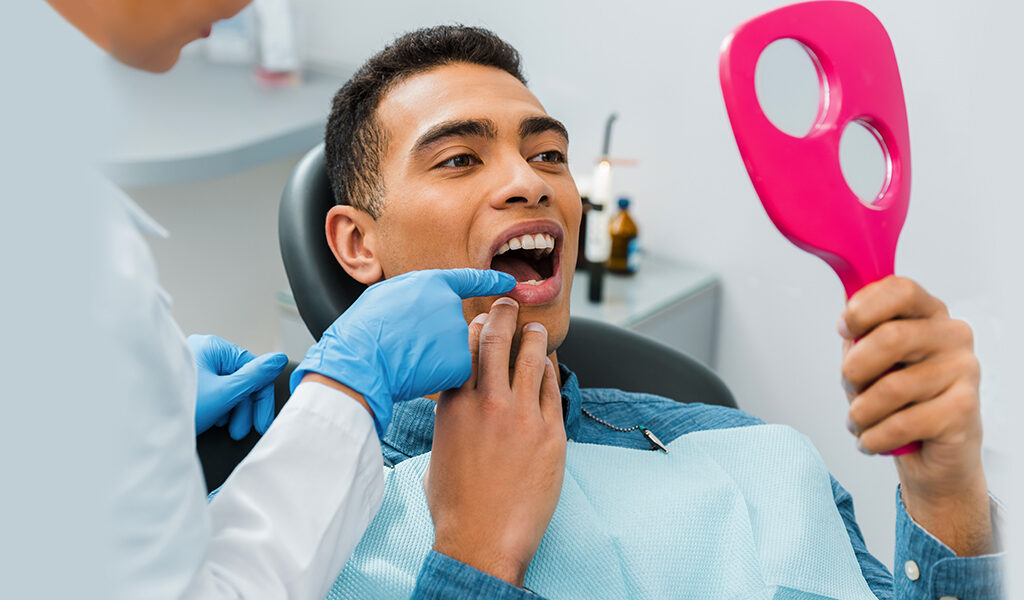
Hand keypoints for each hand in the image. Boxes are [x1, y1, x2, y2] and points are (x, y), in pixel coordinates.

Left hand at [188, 334, 287, 438]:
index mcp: (214, 348)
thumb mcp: (225, 393)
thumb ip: (256, 377)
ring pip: (228, 387)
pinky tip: (215, 421)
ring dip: (233, 410)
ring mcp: (195, 367)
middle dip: (244, 407)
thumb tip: (278, 360)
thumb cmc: (180, 406)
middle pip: (241, 379)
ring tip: (226, 429)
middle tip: (242, 430)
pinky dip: (219, 408)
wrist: (146, 428)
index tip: (263, 421)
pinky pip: (215, 392)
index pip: (253, 369)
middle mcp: (204, 353)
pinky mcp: (189, 383)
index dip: (261, 398)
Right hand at [290, 268, 515, 436]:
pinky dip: (438, 377)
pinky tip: (416, 375)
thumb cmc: (364, 330)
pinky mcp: (460, 364)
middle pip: (457, 325)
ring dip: (438, 357)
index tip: (511, 283)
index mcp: (433, 284)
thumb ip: (415, 296)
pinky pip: (453, 372)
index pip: (471, 280)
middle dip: (441, 337)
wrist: (361, 361)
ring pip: (455, 351)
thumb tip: (424, 301)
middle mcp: (452, 307)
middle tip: (412, 345)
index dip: (492, 280)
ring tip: (408, 360)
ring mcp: (458, 336)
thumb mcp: (386, 295)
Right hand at [424, 298, 565, 586]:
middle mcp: (487, 403)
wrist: (482, 539)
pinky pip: (553, 389)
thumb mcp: (439, 451)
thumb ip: (451, 420)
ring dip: (534, 337)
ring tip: (536, 328)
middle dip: (504, 315)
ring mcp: (522, 416)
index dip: (475, 327)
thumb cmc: (455, 505)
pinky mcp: (551, 434)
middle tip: (509, 303)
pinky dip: (550, 371)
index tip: (481, 317)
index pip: (464, 349)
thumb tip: (457, 406)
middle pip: (497, 341)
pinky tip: (549, 365)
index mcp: (453, 406)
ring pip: (531, 358)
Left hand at [839, 276, 991, 554]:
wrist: (932, 454)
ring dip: (861, 412)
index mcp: (929, 314)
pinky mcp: (965, 410)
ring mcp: (964, 371)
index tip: (844, 329)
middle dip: (854, 370)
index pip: (900, 290)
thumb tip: (848, 319)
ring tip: (859, 422)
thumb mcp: (871, 359)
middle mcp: (953, 336)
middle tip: (850, 389)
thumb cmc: (897, 399)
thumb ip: (860, 334)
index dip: (864, 309)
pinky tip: (872, 440)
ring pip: (892, 387)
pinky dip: (875, 437)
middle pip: (890, 337)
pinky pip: (903, 423)